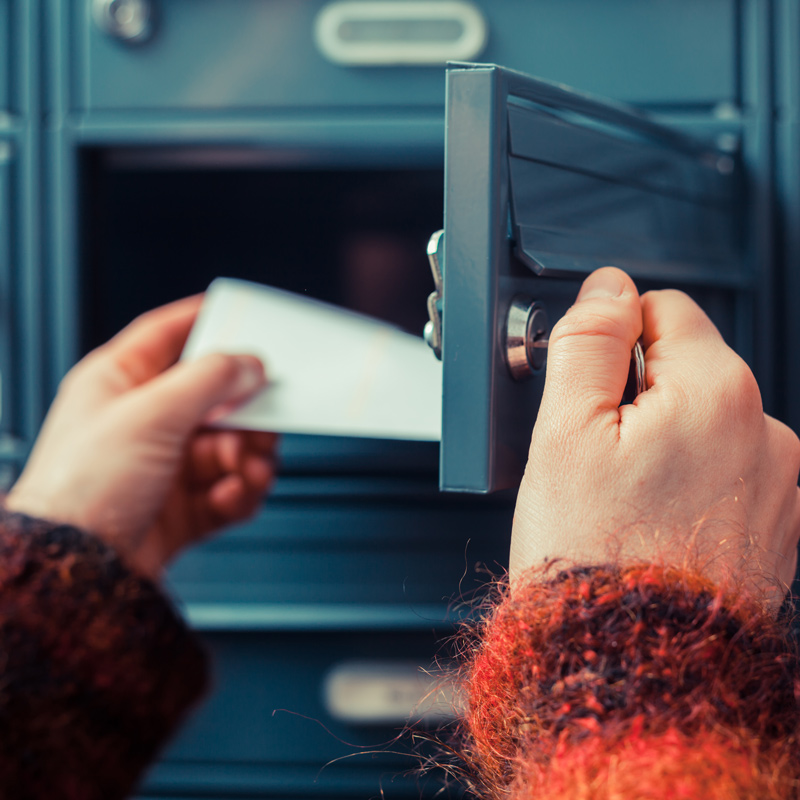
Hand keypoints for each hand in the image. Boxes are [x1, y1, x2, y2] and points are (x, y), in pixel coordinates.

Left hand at [5, 296, 276, 580]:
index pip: (167, 336)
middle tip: (263, 419)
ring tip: (250, 468)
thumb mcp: (152, 414)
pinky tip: (234, 494)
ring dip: (249, 457)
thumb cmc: (82, 489)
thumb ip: (209, 380)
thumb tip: (249, 363)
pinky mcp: (182, 508)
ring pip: (229, 447)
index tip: (242, 315)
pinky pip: (229, 490)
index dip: (204, 320)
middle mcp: (143, 422)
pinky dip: (241, 492)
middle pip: (214, 398)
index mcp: (119, 384)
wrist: (77, 570)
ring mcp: (164, 467)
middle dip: (245, 412)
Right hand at [511, 267, 799, 604]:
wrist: (634, 667)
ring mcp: (779, 483)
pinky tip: (653, 520)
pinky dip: (687, 482)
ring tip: (623, 498)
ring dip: (661, 442)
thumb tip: (607, 288)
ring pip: (701, 422)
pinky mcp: (774, 524)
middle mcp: (766, 432)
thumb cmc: (594, 557)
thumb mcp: (563, 433)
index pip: (663, 309)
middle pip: (684, 368)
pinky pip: (723, 471)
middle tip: (594, 458)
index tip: (586, 391)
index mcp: (717, 393)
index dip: (610, 340)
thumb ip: (587, 342)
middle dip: (634, 396)